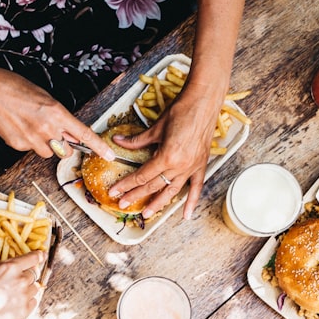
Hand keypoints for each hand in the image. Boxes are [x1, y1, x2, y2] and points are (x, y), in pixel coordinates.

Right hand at [0, 67, 113, 160]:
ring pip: (47, 153)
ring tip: (31, 127)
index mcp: (56, 113)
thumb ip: (60, 117)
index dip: (98, 147)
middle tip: (53, 133)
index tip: (109, 156)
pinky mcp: (18, 145)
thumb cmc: (16, 88)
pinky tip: (19, 127)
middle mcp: (47, 128)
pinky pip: (30, 149)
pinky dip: (28, 142)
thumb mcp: (45, 98)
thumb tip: (71, 133)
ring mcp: (32, 139)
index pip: (84, 134)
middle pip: (65, 151)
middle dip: (63, 146)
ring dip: (45, 145)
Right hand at [0, 251, 45, 318]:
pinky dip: (27, 302)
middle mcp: (20, 280)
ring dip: (27, 290)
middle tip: (15, 283)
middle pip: (33, 274)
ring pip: (34, 289)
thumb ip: (5, 273)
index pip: (32, 258)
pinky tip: (15, 304)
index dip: (38, 257)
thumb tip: (14, 275)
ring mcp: (23, 297)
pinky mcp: (24, 312)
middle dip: (26, 277)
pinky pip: (33, 303)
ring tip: (11, 296)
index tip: (42, 255)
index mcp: (10, 267)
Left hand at [108, 96, 215, 219]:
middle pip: (154, 186)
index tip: (116, 192)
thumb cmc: (180, 111)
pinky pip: (196, 187)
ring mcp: (191, 167)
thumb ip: (137, 140)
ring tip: (146, 214)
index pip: (142, 176)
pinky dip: (191, 201)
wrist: (203, 103)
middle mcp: (179, 166)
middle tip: (123, 204)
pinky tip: (186, 215)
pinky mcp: (200, 165)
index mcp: (167, 156)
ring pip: (172, 191)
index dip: (127, 185)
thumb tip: (118, 141)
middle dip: (136, 196)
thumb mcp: (156, 128)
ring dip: (158, 203)